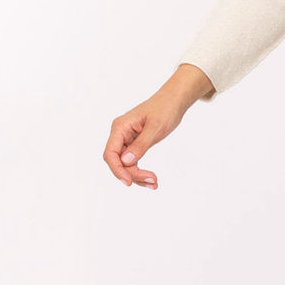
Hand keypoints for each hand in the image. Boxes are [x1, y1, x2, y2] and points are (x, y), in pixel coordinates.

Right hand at [103, 64, 212, 188]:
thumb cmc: (165, 109)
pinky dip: (141, 171)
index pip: (110, 153)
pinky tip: (152, 180)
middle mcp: (120, 134)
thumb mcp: (155, 127)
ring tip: (154, 183)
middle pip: (118, 161)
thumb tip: (126, 161)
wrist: (174, 102)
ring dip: (138, 176)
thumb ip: (141, 144)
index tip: (129, 182)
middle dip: (132, 174)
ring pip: (126, 164)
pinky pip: (133, 162)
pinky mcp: (135, 144)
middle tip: (152, 180)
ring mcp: (126, 140)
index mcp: (120, 127)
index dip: (117, 169)